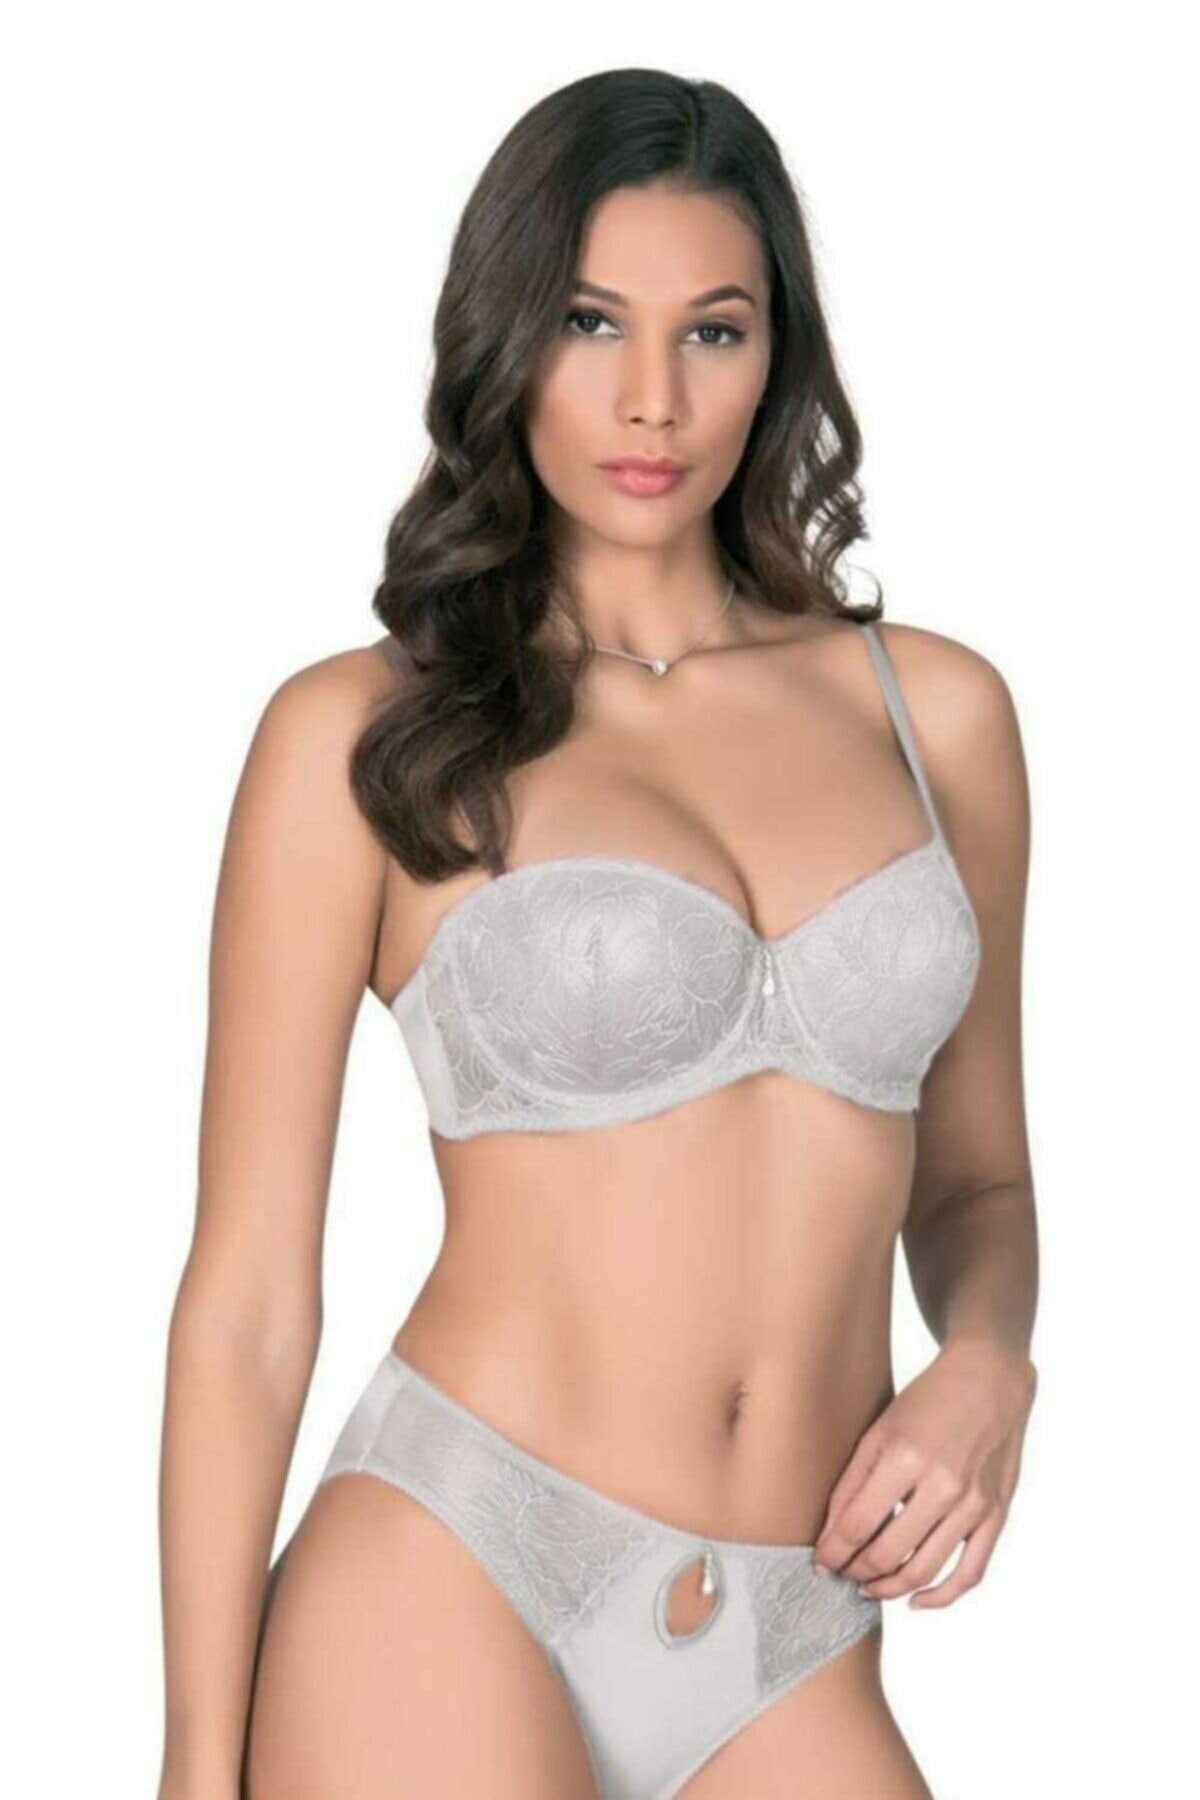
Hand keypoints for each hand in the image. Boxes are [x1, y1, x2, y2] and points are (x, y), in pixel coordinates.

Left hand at [812, 1337, 1036, 1607]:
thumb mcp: (880, 1430)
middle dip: (855, 1572)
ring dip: (889, 1587)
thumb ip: (853, 1481)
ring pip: (924, 1570)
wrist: (989, 1380)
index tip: (819, 1563)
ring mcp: (973, 1505)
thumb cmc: (928, 1401)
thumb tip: (831, 1533)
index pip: (856, 1526)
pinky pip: (970, 1573)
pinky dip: (941, 1597)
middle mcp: (942, 1486)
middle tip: (841, 1575)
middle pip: (886, 1553)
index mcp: (905, 1457)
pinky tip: (915, 1600)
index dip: (832, 1552)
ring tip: (868, 1587)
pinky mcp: (996, 1515)